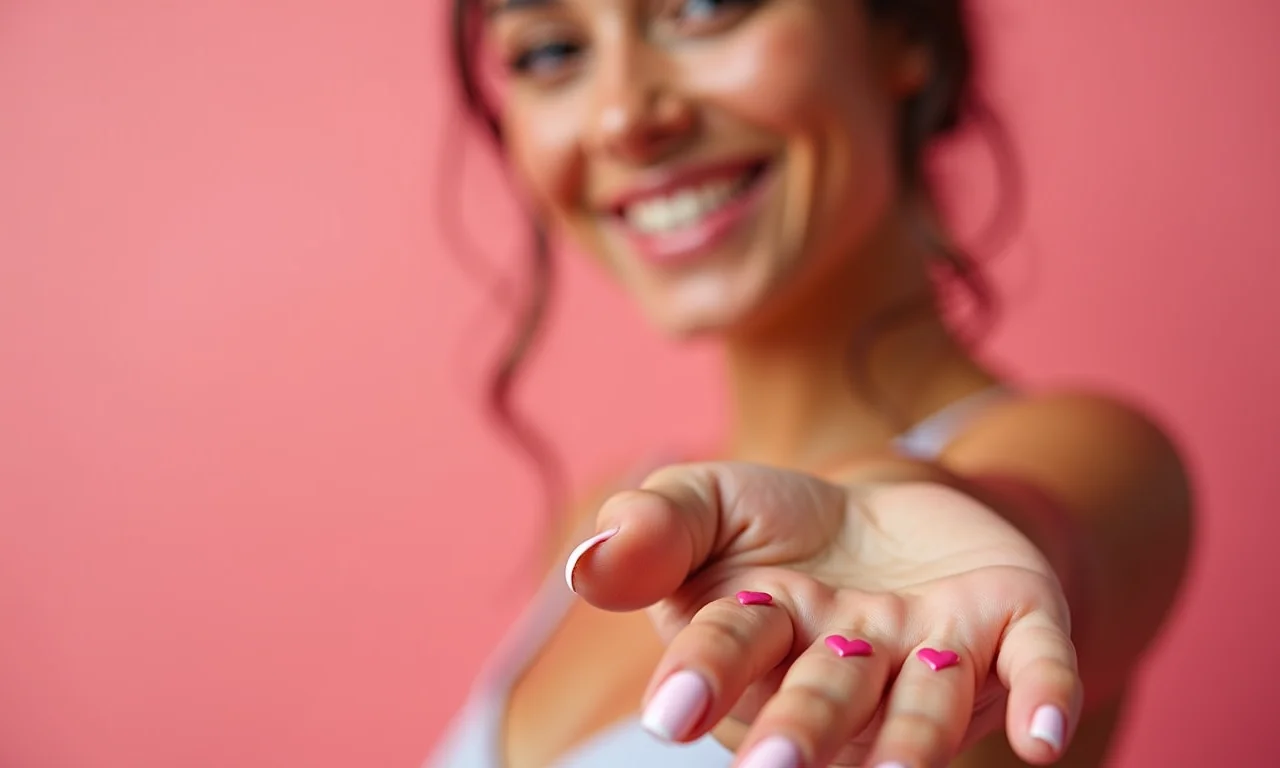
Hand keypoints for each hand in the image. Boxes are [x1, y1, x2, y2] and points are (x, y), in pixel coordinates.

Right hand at [565, 461, 1082, 766]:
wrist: (891, 513)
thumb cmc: (779, 523)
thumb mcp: (707, 500)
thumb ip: (653, 527)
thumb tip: (589, 562)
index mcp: (758, 637)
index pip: (724, 652)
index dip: (701, 677)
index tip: (672, 712)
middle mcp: (845, 666)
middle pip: (823, 698)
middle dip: (802, 727)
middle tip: (779, 766)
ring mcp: (930, 654)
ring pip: (922, 710)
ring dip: (910, 743)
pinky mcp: (1011, 627)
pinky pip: (1034, 667)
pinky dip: (1044, 695)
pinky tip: (1051, 738)